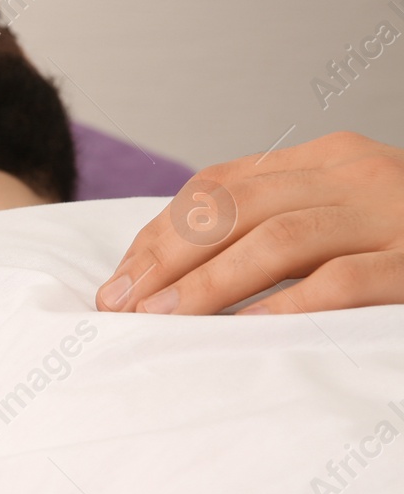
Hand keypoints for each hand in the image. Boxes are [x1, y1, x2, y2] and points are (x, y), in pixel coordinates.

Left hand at [96, 132, 403, 314]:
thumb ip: (280, 225)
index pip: (218, 186)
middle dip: (166, 260)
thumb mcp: (346, 215)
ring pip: (277, 240)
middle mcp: (355, 175)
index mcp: (327, 159)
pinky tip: (243, 334)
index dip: (159, 233)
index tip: (118, 282)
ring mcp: (392, 215)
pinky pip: (341, 282)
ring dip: (208, 284)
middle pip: (234, 209)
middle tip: (120, 307)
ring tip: (161, 321)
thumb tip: (173, 275)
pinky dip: (285, 308)